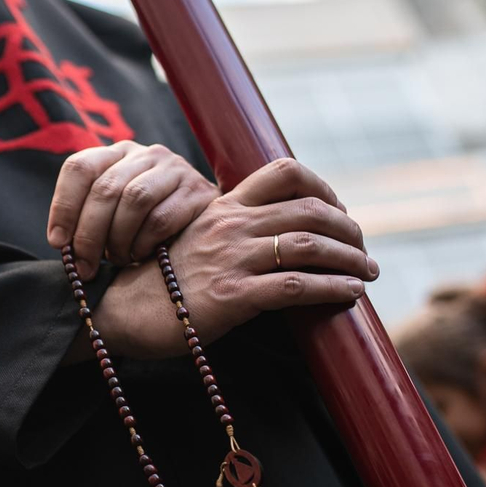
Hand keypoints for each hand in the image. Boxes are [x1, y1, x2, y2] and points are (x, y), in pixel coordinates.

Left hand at [47, 140, 219, 277]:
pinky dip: (144, 242)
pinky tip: (141, 255)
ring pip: (134, 199)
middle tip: (85, 266)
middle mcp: (145, 154)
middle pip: (105, 188)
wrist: (207, 223)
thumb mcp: (116, 211)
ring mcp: (174, 169)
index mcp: (116, 154)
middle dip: (89, 234)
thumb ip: (90, 218)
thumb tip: (62, 244)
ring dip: (118, 238)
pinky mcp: (198, 191)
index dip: (64, 206)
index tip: (58, 241)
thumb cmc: (148, 222)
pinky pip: (162, 218)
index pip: (80, 167)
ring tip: (118, 260)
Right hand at [93, 158, 377, 357]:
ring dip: (349, 259)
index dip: (323, 187)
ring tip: (366, 274)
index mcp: (223, 207)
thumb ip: (228, 233)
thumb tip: (270, 240)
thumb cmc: (158, 284)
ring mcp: (231, 259)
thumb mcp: (193, 242)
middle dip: (347, 230)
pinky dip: (331, 288)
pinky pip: (294, 286)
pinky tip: (348, 295)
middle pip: (308, 210)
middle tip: (362, 250)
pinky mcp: (231, 296)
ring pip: (308, 245)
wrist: (119, 313)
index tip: (338, 211)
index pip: (283, 173)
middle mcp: (230, 226)